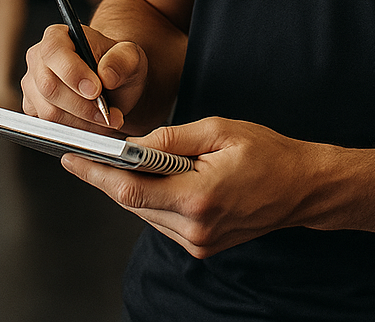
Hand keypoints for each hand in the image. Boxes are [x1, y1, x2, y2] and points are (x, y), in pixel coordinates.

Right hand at [22, 23, 149, 133]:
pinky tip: (92, 125)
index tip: (96, 91)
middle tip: (109, 114)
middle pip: (48, 86)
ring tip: (106, 120)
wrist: (113, 86)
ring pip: (48, 112)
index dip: (73, 72)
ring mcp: (32, 85)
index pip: (54, 51)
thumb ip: (122, 61)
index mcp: (58, 36)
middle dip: (82, 106)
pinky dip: (74, 132)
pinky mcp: (33, 109)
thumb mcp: (131, 58)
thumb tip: (106, 75)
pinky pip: (48, 128)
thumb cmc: (117, 66)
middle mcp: (38, 58)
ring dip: (82, 122)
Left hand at [61, 116, 325, 257]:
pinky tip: (148, 178)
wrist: (303, 187)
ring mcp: (200, 242)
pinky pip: (163, 220)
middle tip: (83, 154)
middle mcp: (196, 227)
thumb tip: (136, 142)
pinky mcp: (203, 245)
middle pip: (133, 204)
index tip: (72, 159)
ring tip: (112, 162)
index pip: (131, 189)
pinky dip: (150, 199)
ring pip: (145, 214)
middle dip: (106, 178)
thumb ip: (174, 137)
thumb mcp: (219, 129)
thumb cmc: (267, 153)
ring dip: (129, 189)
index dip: (96, 174)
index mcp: (199, 196)